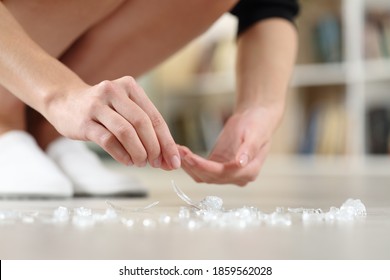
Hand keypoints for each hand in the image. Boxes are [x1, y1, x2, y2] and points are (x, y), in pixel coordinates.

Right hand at [45, 76, 179, 169]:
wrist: (64, 101)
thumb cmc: (103, 109)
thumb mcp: (125, 109)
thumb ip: (145, 128)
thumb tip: (168, 156)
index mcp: (130, 87)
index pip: (155, 117)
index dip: (167, 141)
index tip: (174, 160)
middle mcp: (114, 92)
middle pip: (142, 123)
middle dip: (155, 147)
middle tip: (157, 163)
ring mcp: (97, 106)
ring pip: (126, 132)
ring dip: (139, 152)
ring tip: (142, 163)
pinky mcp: (84, 122)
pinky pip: (108, 141)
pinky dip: (122, 154)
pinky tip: (128, 161)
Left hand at [178, 105, 281, 185]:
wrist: (256, 116)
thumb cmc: (258, 123)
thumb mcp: (256, 134)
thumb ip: (249, 150)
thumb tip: (241, 163)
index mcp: (249, 171)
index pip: (224, 174)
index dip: (206, 167)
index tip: (191, 158)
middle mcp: (238, 177)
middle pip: (211, 177)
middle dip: (193, 165)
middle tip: (179, 151)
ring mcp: (227, 173)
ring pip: (203, 176)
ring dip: (189, 165)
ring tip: (176, 150)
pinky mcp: (218, 166)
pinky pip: (201, 169)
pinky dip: (190, 163)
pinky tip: (181, 152)